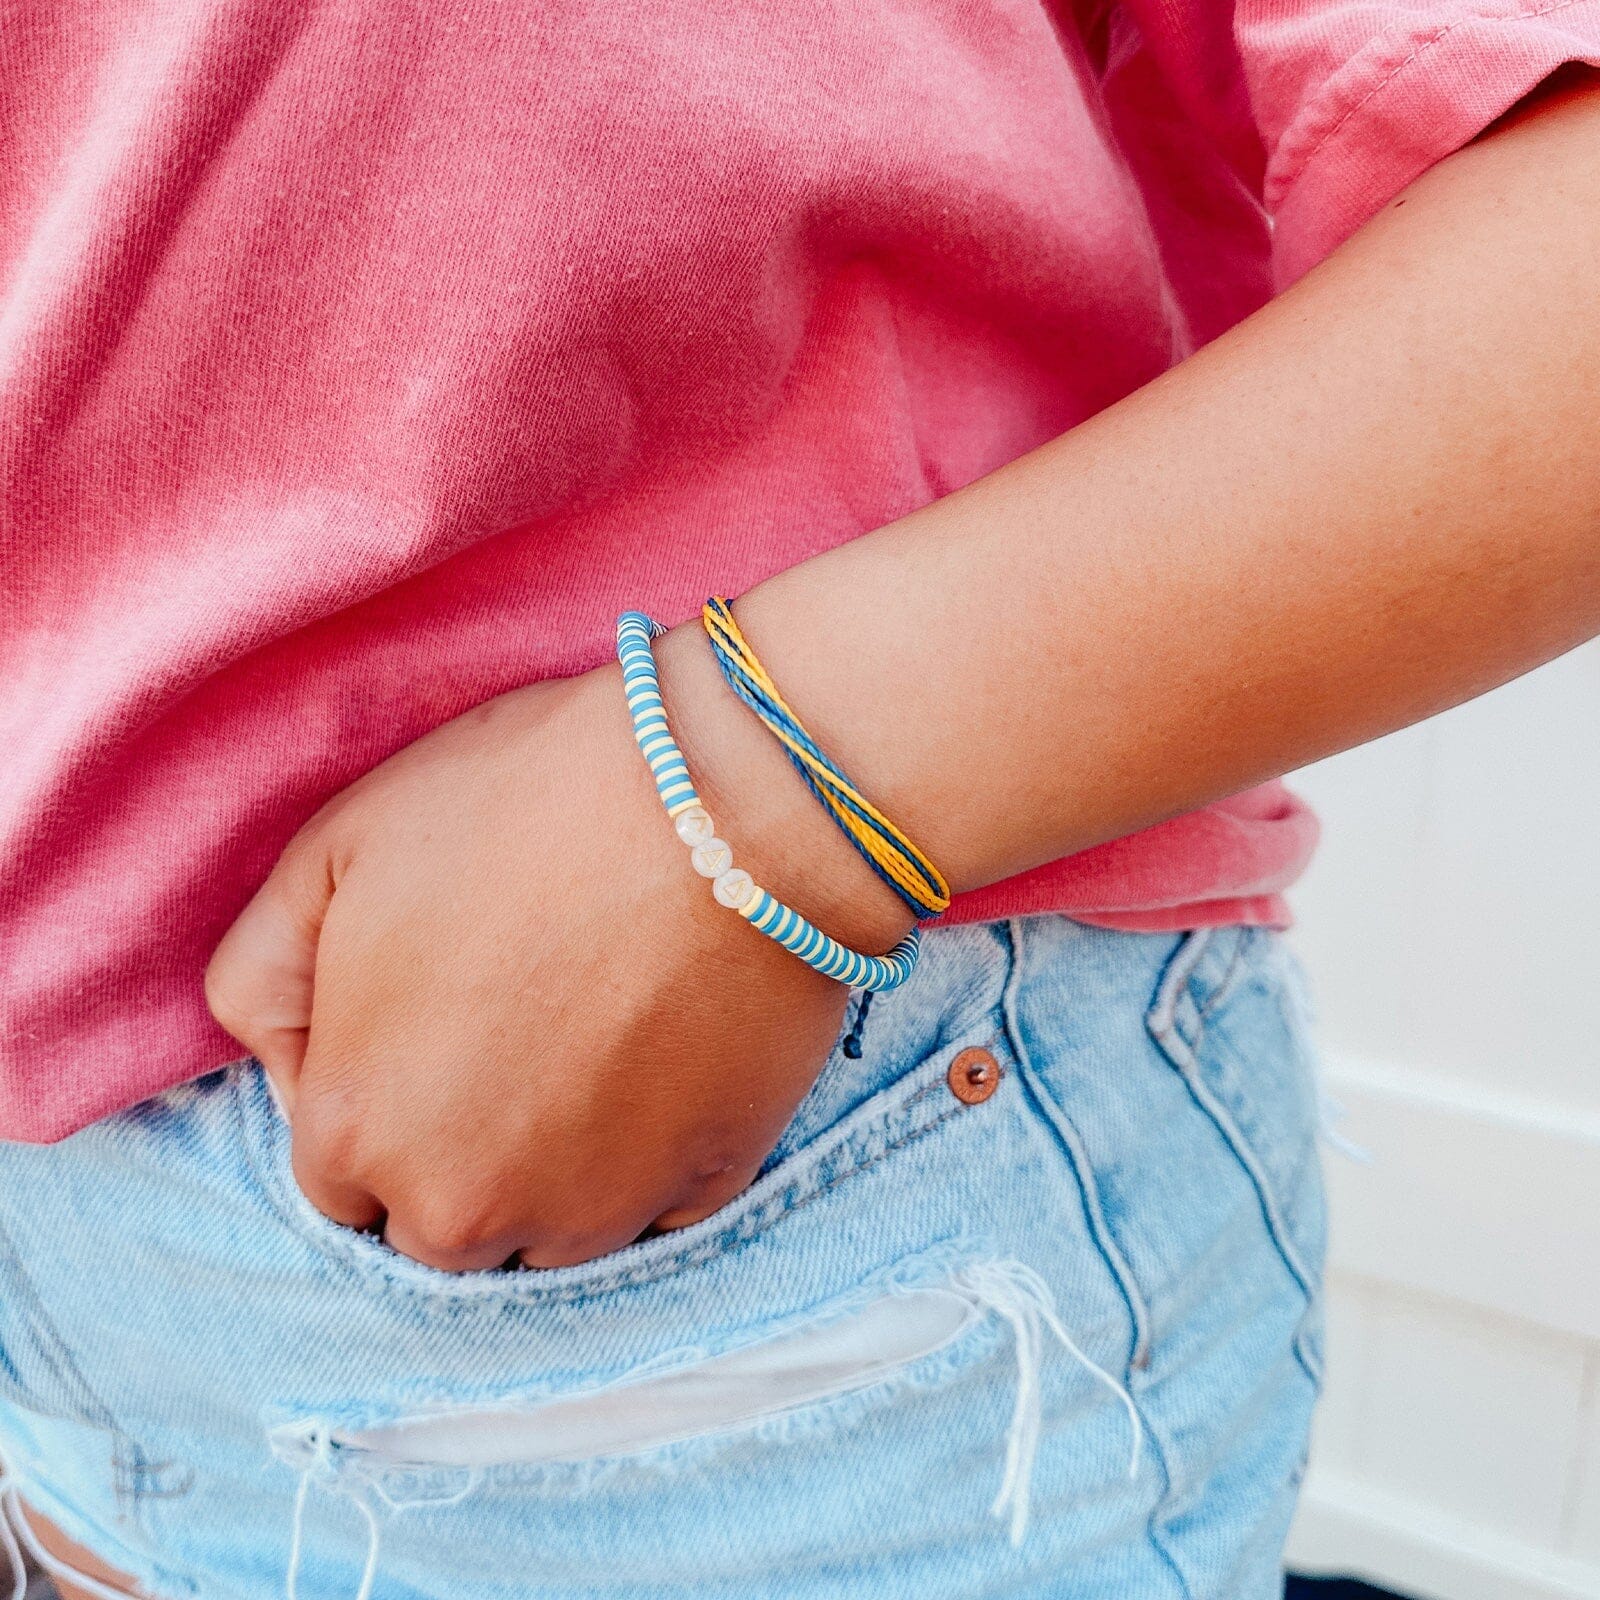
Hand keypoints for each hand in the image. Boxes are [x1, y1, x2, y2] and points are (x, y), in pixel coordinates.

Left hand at [204, 625, 912, 1270]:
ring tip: (593, 1037)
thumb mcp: (334, 849)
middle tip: (514, 1026)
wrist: (728, 800)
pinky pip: (654, 1207)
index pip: (336, 1179)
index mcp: (357, 1129)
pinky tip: (662, 1054)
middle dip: (456, 1149)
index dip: (378, 1094)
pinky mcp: (709, 1188)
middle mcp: (468, 1206)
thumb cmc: (526, 804)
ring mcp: (596, 1210)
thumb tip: (280, 1059)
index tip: (431, 1016)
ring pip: (546, 1231)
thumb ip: (260, 976)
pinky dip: (649, 1155)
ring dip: (551, 1165)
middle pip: (438, 1224)